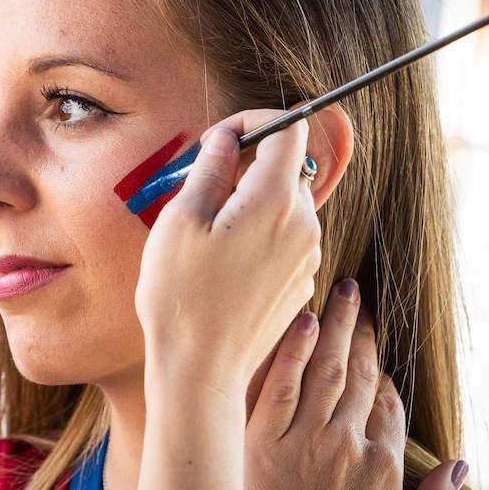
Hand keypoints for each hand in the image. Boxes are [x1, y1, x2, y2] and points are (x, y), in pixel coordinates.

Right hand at [136, 112, 320, 396]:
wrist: (201, 368)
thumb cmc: (181, 295)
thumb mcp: (180, 220)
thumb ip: (209, 169)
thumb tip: (225, 138)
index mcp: (274, 200)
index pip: (290, 130)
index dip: (255, 121)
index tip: (221, 137)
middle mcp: (304, 224)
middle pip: (288, 168)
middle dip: (248, 166)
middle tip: (201, 187)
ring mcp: (308, 257)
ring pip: (286, 205)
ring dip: (252, 202)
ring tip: (206, 231)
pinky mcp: (301, 282)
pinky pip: (286, 239)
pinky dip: (259, 234)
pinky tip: (222, 262)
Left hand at [244, 279, 464, 489]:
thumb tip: (458, 467)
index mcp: (383, 466)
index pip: (386, 401)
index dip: (381, 368)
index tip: (374, 343)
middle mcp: (346, 447)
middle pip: (357, 375)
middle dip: (359, 332)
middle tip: (355, 294)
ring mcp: (303, 445)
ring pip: (322, 371)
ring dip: (331, 328)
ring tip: (334, 292)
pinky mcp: (261, 450)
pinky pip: (277, 388)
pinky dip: (290, 352)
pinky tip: (300, 321)